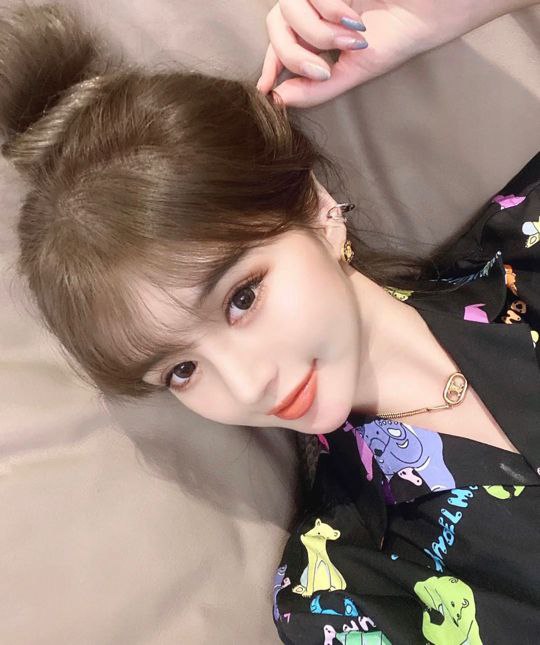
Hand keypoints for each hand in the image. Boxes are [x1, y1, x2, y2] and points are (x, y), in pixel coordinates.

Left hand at [257, 0, 534, 107]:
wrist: (430, 8)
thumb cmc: (397, 36)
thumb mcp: (353, 71)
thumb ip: (316, 89)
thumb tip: (278, 101)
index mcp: (317, 31)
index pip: (279, 43)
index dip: (268, 65)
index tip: (266, 89)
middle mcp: (314, 7)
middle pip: (275, 25)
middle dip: (293, 53)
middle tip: (321, 70)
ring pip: (287, 8)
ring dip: (315, 32)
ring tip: (349, 40)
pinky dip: (327, 9)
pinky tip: (353, 17)